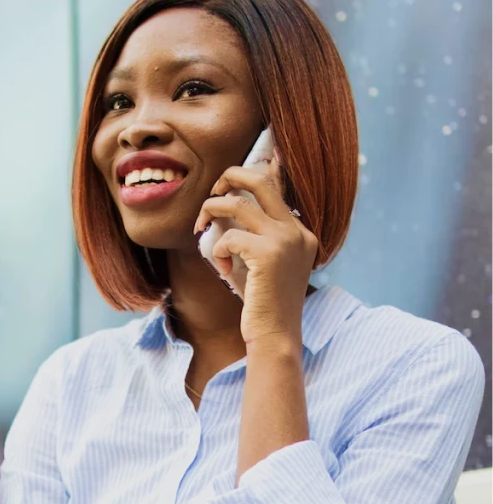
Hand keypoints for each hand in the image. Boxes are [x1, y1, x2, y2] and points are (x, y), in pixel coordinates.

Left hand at [192, 154, 317, 345]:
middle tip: (212, 190)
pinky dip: (219, 249)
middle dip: (230, 176)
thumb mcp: (263, 264)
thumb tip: (228, 205)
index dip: (257, 171)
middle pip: (260, 181)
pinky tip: (224, 269)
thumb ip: (254, 236)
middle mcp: (297, 232)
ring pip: (238, 203)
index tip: (237, 168)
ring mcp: (286, 240)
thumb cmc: (264, 303)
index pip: (277, 189)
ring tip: (202, 225)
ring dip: (212, 209)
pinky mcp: (268, 253)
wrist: (275, 335)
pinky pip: (229, 236)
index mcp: (301, 233)